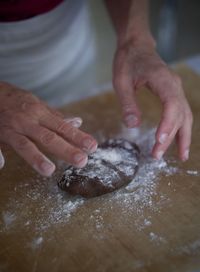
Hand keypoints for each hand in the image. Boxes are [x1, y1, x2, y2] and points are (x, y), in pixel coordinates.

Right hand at [0, 82, 96, 175]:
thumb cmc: (18, 102)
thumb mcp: (39, 106)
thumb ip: (57, 117)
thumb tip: (78, 122)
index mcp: (40, 114)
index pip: (62, 127)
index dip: (78, 137)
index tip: (92, 147)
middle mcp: (27, 121)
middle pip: (48, 137)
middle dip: (66, 149)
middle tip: (82, 161)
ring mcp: (11, 129)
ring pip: (24, 144)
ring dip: (36, 157)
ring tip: (49, 170)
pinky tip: (1, 165)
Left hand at [113, 41, 192, 160]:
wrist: (137, 46)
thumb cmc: (128, 61)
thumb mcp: (121, 81)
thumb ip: (128, 102)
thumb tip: (132, 126)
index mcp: (163, 81)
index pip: (171, 105)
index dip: (167, 125)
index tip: (159, 141)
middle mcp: (175, 86)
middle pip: (180, 115)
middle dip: (171, 138)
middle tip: (157, 156)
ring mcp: (177, 90)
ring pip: (186, 116)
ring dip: (183, 136)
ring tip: (181, 156)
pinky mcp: (174, 94)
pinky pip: (182, 113)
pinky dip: (182, 128)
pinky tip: (179, 141)